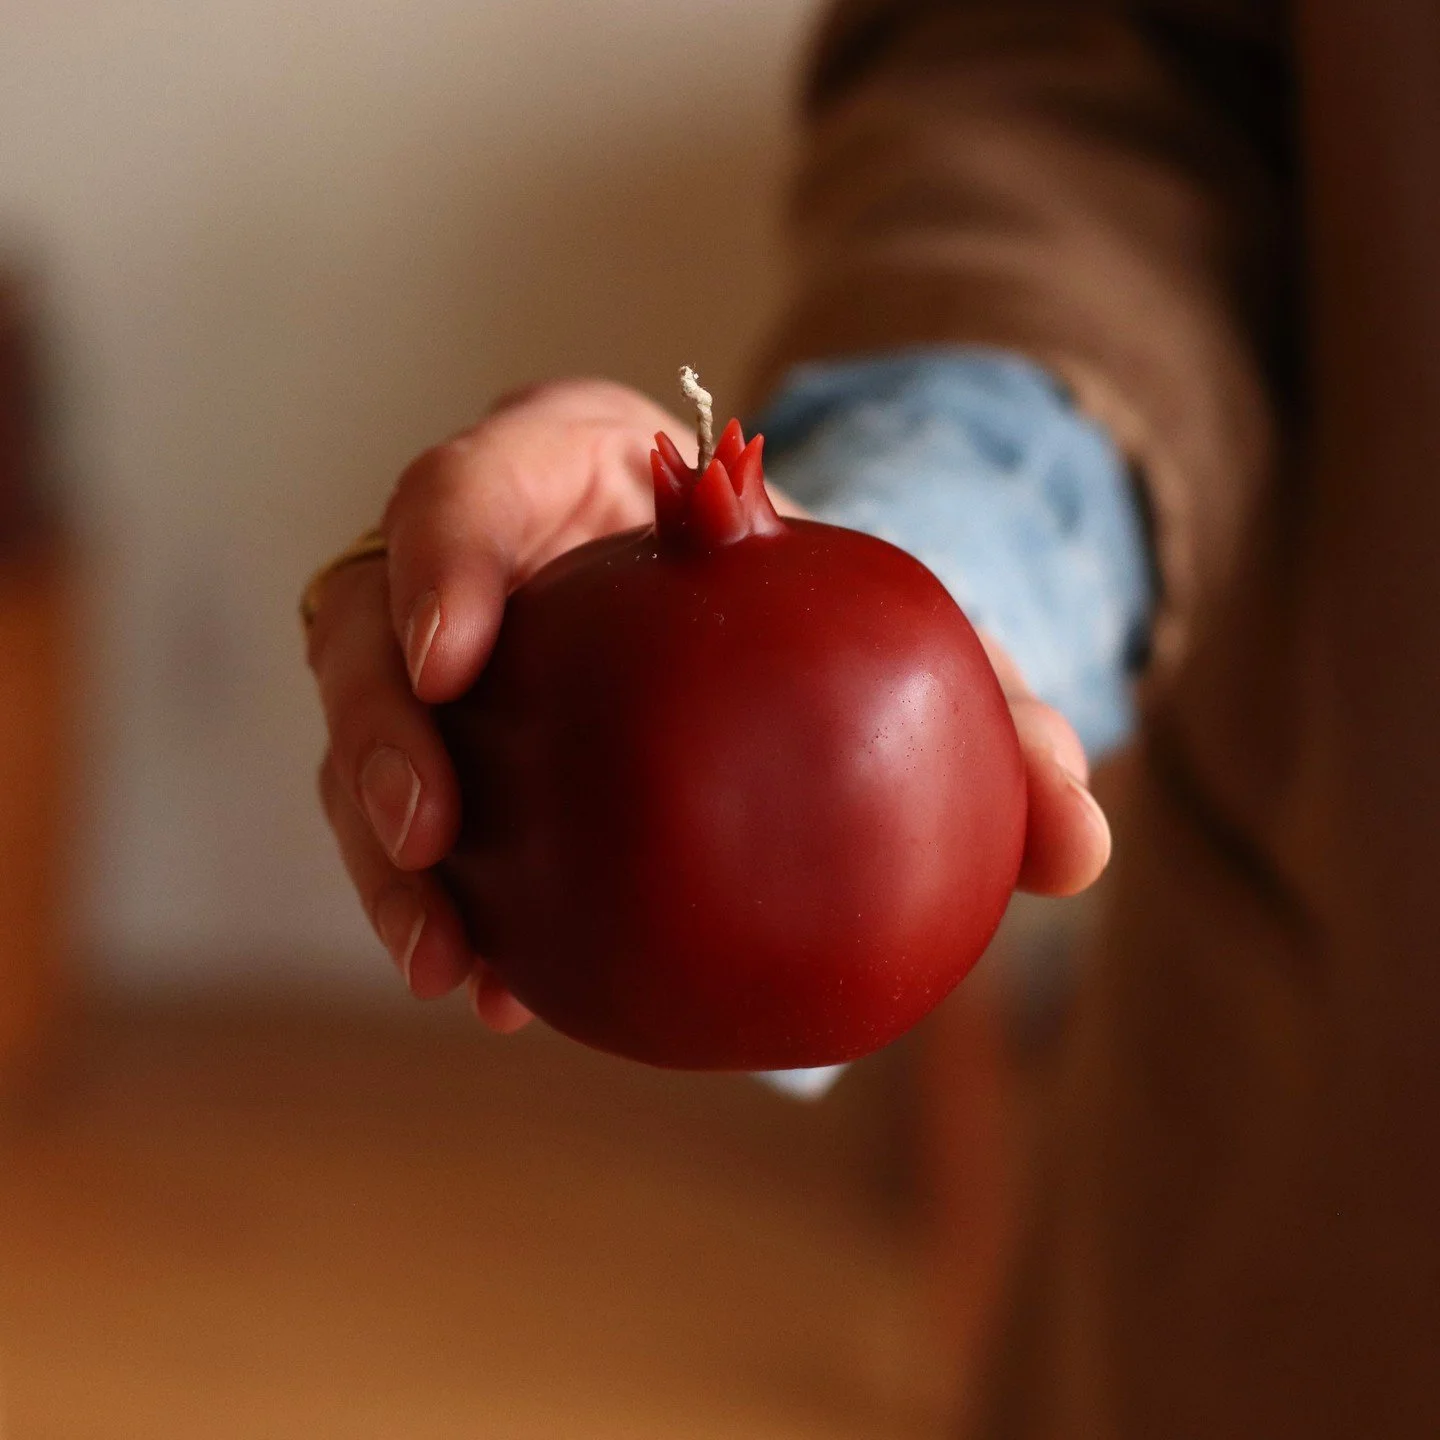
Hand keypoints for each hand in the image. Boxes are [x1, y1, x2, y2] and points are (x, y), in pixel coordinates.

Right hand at [304, 378, 1110, 1031]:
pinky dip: (448, 905)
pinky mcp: (444, 738)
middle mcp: (479, 559)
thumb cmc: (807, 586)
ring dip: (384, 855)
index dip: (441, 554)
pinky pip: (412, 820)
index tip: (456, 659)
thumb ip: (988, 712)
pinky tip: (499, 990)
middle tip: (434, 838)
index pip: (470, 482)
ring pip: (362, 737)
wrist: (755, 600)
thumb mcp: (895, 623)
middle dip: (374, 729)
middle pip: (364, 621)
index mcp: (570, 476)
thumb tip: (1080, 844)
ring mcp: (443, 652)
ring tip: (451, 966)